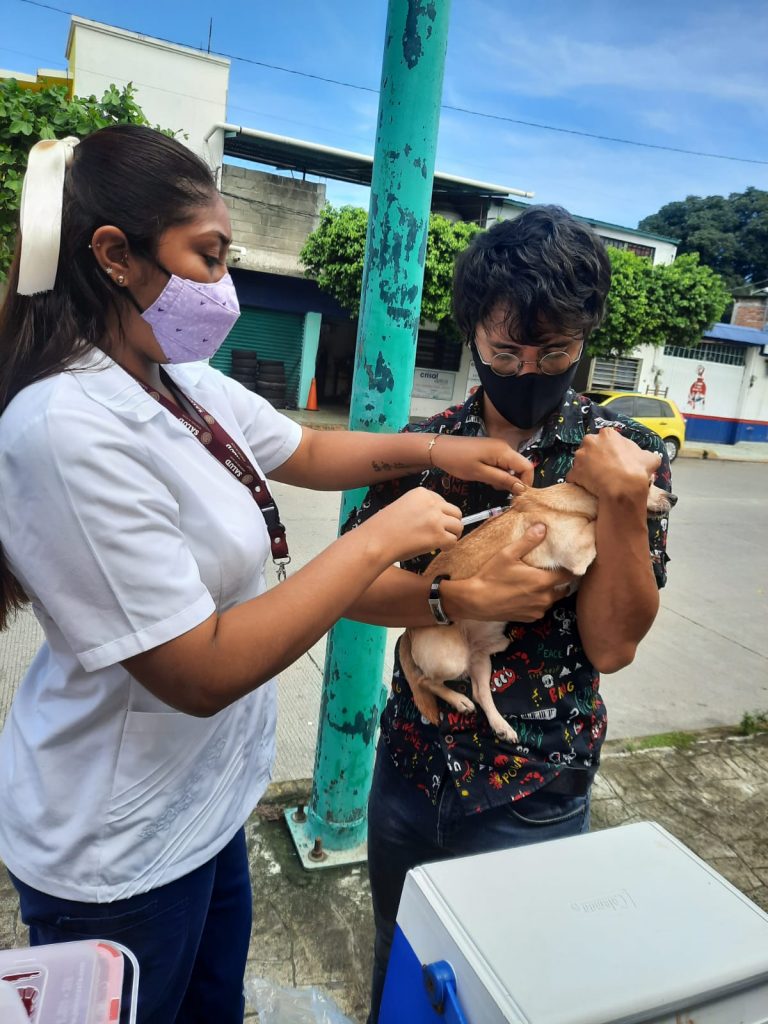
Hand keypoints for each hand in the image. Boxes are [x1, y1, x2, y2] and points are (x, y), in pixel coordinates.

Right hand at [365, 488, 462, 563]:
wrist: (376, 542)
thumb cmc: (384, 528)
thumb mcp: (403, 506)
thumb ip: (421, 508)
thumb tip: (439, 518)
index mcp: (421, 493)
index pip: (443, 502)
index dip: (440, 515)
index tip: (433, 524)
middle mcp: (431, 503)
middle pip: (455, 512)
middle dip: (450, 524)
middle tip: (442, 534)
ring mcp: (436, 519)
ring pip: (458, 526)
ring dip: (451, 535)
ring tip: (440, 542)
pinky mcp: (438, 535)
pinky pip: (453, 541)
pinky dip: (447, 547)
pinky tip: (438, 548)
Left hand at [428, 435, 533, 490]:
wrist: (440, 449)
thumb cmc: (458, 461)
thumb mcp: (480, 474)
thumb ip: (502, 480)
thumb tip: (522, 488)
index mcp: (504, 451)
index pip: (527, 467)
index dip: (526, 483)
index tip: (516, 496)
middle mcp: (504, 447)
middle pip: (520, 466)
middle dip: (514, 481)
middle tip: (499, 490)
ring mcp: (498, 447)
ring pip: (511, 466)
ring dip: (505, 478)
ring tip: (489, 483)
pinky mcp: (491, 450)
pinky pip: (502, 463)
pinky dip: (498, 473)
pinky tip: (486, 477)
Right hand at [445, 524, 574, 622]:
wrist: (475, 601)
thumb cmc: (491, 577)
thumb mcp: (508, 554)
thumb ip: (528, 541)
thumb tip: (542, 528)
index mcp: (543, 581)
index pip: (569, 575)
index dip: (570, 568)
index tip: (567, 563)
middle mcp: (544, 598)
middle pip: (563, 589)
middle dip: (559, 582)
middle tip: (550, 572)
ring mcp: (537, 610)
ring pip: (551, 600)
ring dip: (548, 593)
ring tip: (537, 583)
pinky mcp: (529, 618)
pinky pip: (540, 609)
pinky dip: (537, 603)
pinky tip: (526, 595)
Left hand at [566, 429, 661, 501]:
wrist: (623, 488)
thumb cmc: (636, 470)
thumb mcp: (649, 458)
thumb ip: (645, 454)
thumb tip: (648, 457)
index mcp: (607, 434)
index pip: (606, 438)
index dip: (610, 449)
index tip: (614, 458)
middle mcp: (590, 441)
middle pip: (590, 447)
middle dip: (595, 456)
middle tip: (605, 468)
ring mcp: (579, 457)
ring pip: (581, 462)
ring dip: (586, 469)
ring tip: (597, 480)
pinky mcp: (573, 472)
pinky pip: (574, 477)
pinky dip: (579, 482)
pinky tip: (588, 488)